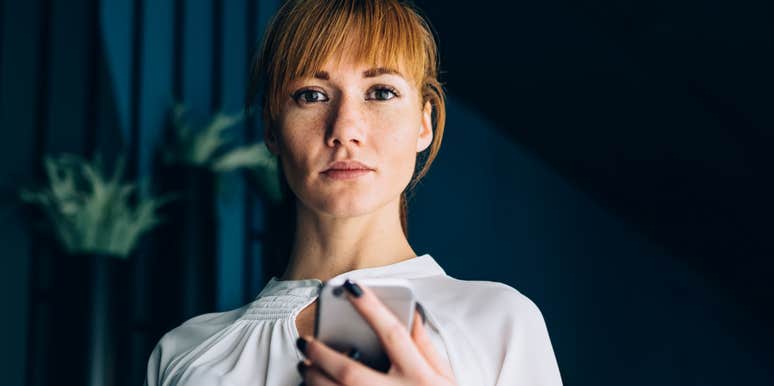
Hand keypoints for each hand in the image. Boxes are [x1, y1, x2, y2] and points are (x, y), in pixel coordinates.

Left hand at [296, 279, 456, 385]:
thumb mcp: (447, 379)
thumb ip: (427, 348)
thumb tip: (414, 315)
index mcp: (421, 378)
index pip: (393, 333)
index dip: (371, 307)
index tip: (352, 287)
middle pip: (350, 370)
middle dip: (322, 354)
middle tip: (306, 341)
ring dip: (314, 379)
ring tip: (305, 366)